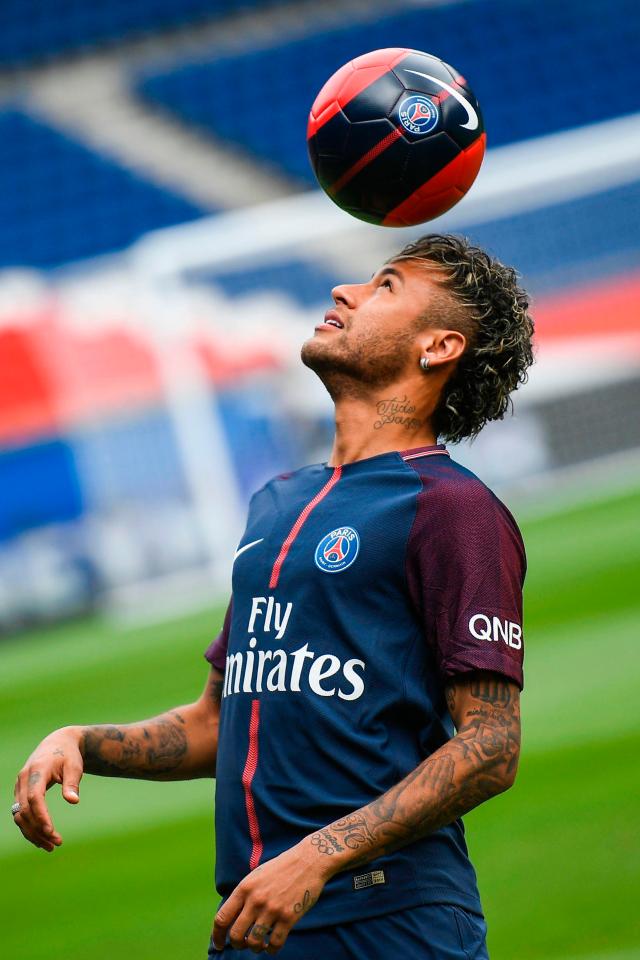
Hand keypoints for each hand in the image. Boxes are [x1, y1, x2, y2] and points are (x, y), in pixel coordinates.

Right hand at [13, 726, 83, 851]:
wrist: (58, 743)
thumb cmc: (68, 755)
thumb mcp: (75, 765)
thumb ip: (72, 782)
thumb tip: (73, 801)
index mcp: (36, 770)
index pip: (34, 797)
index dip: (41, 815)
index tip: (51, 831)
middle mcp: (23, 779)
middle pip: (24, 810)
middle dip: (38, 829)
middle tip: (56, 844)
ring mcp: (19, 786)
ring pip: (19, 815)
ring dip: (32, 832)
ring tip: (51, 846)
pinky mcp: (20, 792)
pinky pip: (21, 813)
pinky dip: (29, 827)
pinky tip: (42, 839)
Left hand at [211, 837, 331, 953]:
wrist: (308, 860)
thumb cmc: (281, 868)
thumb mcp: (256, 876)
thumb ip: (244, 895)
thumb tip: (232, 917)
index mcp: (245, 888)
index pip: (222, 918)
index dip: (216, 936)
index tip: (218, 944)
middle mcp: (256, 900)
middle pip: (235, 935)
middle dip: (236, 944)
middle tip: (242, 944)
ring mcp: (272, 909)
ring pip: (254, 942)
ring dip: (254, 948)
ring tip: (259, 944)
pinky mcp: (289, 917)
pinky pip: (275, 943)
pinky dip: (272, 950)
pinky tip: (272, 945)